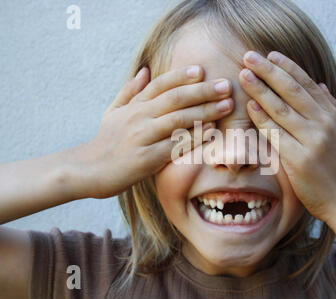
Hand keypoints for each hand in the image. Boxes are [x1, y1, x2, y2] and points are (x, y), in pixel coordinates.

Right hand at [70, 66, 233, 198]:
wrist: (87, 170)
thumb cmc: (105, 141)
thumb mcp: (113, 112)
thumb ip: (130, 91)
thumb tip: (145, 70)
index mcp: (134, 106)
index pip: (160, 84)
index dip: (181, 75)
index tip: (201, 70)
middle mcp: (139, 117)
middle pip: (175, 99)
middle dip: (203, 91)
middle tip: (226, 86)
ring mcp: (143, 137)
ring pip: (178, 119)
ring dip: (206, 111)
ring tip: (227, 105)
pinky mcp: (147, 159)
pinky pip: (176, 146)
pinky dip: (195, 137)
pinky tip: (212, 131)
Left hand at [239, 51, 335, 222]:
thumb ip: (328, 106)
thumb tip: (319, 83)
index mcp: (330, 115)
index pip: (306, 84)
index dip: (288, 67)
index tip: (270, 54)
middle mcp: (323, 124)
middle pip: (292, 91)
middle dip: (269, 71)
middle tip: (249, 56)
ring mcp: (312, 140)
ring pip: (282, 109)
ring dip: (261, 89)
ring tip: (244, 74)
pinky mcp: (299, 159)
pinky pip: (276, 134)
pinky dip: (262, 118)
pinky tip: (250, 105)